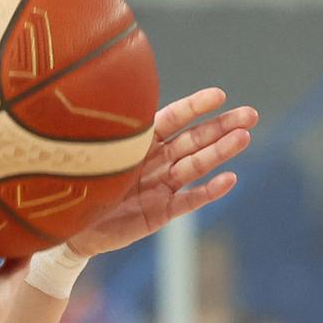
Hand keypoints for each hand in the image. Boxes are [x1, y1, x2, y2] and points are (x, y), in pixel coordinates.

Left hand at [65, 87, 257, 257]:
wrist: (70, 228)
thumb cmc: (79, 184)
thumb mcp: (93, 152)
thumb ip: (111, 133)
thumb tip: (115, 94)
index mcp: (141, 142)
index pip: (173, 118)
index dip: (195, 107)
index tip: (219, 96)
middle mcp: (156, 161)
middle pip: (194, 140)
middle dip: (222, 127)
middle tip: (251, 115)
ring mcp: (161, 186)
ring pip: (196, 166)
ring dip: (220, 152)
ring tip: (244, 138)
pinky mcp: (162, 213)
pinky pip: (189, 200)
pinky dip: (209, 191)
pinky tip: (230, 179)